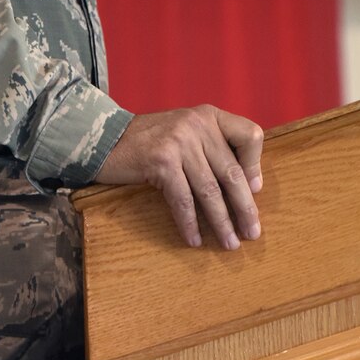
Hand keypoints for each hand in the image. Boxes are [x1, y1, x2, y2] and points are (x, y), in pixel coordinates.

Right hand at [95, 106, 263, 250]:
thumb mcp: (187, 132)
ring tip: (230, 243)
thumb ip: (214, 148)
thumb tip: (249, 186)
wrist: (104, 138)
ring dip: (222, 222)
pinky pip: (183, 200)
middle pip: (231, 172)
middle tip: (252, 233)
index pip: (250, 136)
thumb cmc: (150, 140)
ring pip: (209, 191)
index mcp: (209, 115)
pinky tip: (195, 240)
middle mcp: (198, 124)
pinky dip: (190, 224)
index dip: (255, 166)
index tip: (254, 190)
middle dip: (244, 207)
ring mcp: (179, 142)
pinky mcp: (161, 162)